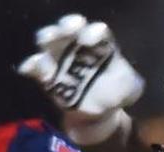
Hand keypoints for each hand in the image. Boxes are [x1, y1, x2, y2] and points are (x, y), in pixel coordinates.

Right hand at [18, 14, 144, 144]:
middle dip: (69, 25)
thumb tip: (134, 85)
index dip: (95, 32)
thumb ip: (131, 83)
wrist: (98, 113)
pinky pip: (37, 67)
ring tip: (46, 38)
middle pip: (70, 28)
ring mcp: (61, 58)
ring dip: (48, 37)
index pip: (97, 32)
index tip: (95, 35)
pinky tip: (29, 67)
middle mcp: (78, 45)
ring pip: (50, 41)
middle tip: (70, 27)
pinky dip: (32, 65)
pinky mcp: (48, 75)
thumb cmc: (116, 93)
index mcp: (100, 45)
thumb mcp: (130, 89)